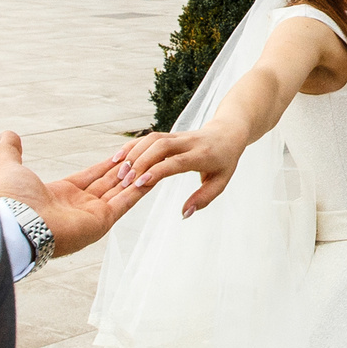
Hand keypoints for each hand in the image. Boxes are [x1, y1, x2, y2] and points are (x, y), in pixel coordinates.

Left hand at [0, 131, 147, 258]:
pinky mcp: (102, 221)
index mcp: (61, 194)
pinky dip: (140, 190)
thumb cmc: (12, 201)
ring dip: (136, 177)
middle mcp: (78, 206)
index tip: (121, 154)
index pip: (90, 176)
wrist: (17, 225)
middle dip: (126, 170)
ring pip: (120, 191)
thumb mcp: (9, 168)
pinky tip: (154, 176)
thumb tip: (8, 134)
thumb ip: (10, 151)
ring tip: (155, 162)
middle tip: (144, 155)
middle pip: (108, 183)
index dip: (105, 165)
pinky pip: (125, 202)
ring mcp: (92, 215)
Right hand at [110, 118, 247, 217]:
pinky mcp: (170, 134)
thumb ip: (203, 198)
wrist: (227, 133)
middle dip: (140, 162)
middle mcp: (188, 143)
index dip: (157, 171)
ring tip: (119, 172)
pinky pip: (149, 137)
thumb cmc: (224, 161)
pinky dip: (133, 145)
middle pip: (160, 146)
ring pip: (152, 139)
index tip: (139, 183)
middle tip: (124, 181)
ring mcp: (178, 136)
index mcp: (202, 155)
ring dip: (134, 153)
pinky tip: (119, 157)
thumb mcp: (220, 182)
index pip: (176, 161)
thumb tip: (184, 213)